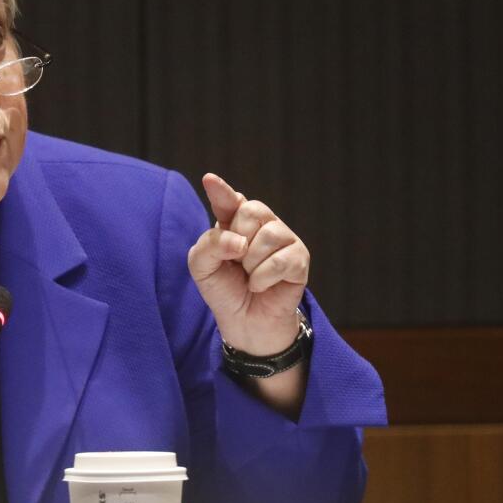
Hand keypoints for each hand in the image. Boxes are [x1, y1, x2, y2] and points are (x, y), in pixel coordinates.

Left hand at [187, 174, 309, 355]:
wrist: (243, 322)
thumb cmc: (224, 289)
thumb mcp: (202, 267)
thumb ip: (210, 245)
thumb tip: (239, 241)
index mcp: (235, 220)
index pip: (230, 200)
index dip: (221, 190)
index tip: (209, 180)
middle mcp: (263, 224)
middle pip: (252, 211)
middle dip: (238, 240)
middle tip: (237, 262)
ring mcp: (284, 240)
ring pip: (268, 236)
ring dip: (251, 263)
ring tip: (249, 276)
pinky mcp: (299, 260)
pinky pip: (280, 261)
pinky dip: (263, 278)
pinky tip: (260, 286)